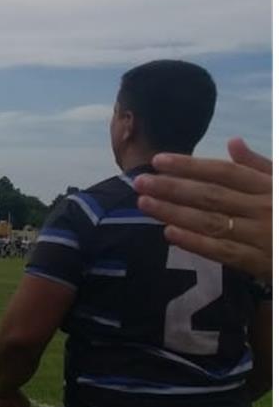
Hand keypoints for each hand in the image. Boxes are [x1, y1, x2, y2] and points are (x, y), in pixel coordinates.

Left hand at [136, 138, 271, 280]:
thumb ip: (261, 166)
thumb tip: (232, 142)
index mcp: (271, 187)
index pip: (224, 172)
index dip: (190, 165)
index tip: (160, 160)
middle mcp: (266, 208)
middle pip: (212, 195)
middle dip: (173, 187)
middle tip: (140, 181)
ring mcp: (264, 236)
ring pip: (212, 222)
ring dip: (175, 212)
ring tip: (144, 204)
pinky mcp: (262, 263)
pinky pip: (224, 252)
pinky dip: (196, 242)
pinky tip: (169, 233)